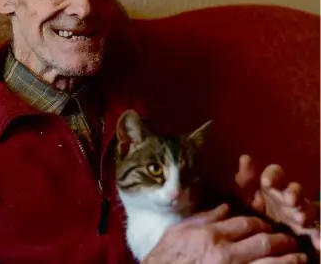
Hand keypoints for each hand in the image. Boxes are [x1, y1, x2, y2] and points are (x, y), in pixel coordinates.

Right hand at [142, 203, 306, 263]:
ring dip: (287, 260)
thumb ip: (205, 217)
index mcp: (212, 235)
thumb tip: (224, 207)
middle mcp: (225, 254)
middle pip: (261, 242)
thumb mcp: (180, 229)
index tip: (265, 225)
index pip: (245, 223)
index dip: (259, 223)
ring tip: (299, 258)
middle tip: (288, 240)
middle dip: (279, 239)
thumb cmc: (167, 255)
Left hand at [235, 155, 319, 250]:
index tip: (266, 182)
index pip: (275, 173)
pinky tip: (318, 242)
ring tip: (301, 219)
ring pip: (310, 209)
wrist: (259, 237)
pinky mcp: (309, 233)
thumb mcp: (245, 195)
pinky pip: (317, 233)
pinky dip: (319, 237)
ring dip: (307, 212)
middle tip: (289, 198)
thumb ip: (244, 179)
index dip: (273, 175)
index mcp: (273, 186)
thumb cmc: (253, 209)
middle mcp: (289, 197)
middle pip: (295, 190)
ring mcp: (301, 214)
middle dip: (294, 192)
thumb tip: (246, 158)